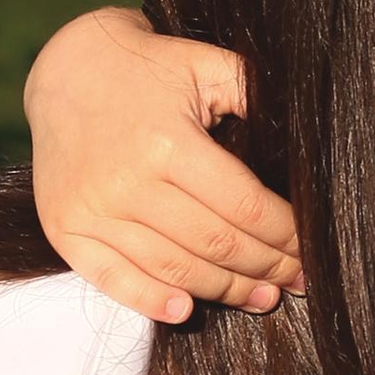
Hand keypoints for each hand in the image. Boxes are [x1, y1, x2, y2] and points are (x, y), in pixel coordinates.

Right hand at [24, 5, 303, 321]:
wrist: (67, 70)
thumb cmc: (149, 70)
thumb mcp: (206, 65)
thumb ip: (253, 95)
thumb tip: (304, 141)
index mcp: (168, 142)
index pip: (244, 206)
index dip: (284, 234)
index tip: (308, 247)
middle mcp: (127, 181)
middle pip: (215, 244)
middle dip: (266, 267)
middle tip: (296, 280)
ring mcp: (93, 210)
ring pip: (174, 269)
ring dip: (225, 291)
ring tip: (261, 297)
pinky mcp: (65, 229)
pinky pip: (112, 279)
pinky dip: (151, 301)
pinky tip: (186, 310)